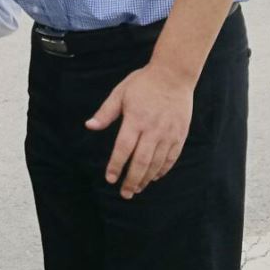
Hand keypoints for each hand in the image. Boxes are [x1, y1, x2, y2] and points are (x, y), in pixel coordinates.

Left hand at [84, 61, 194, 198]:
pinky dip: (162, 170)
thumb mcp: (120, 93)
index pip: (123, 149)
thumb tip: (89, 126)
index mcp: (135, 120)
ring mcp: (168, 134)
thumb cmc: (143, 83)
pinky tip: (154, 177)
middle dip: (131, 180)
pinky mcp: (180, 135)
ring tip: (136, 189)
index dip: (116, 165)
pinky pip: (171, 158)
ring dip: (146, 179)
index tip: (110, 179)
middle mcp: (153, 130)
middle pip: (141, 162)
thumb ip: (105, 112)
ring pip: (157, 163)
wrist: (174, 75)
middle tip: (124, 194)